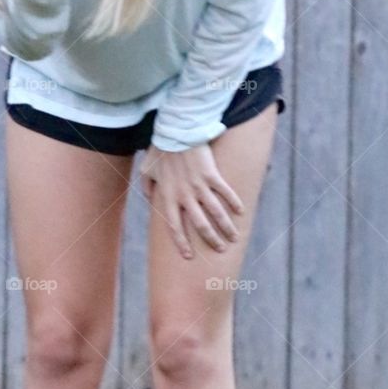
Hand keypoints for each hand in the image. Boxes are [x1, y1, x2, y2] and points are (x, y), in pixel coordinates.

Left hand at [140, 142, 244, 260]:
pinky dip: (234, 203)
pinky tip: (240, 212)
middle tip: (221, 249)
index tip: (189, 257)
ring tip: (234, 237)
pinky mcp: (211, 175)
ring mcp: (198, 186)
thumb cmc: (159, 150)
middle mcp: (184, 196)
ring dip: (226, 227)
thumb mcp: (146, 170)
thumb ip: (148, 187)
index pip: (174, 227)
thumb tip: (150, 198)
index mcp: (168, 197)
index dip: (182, 243)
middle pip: (200, 225)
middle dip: (211, 240)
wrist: (175, 131)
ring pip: (216, 213)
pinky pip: (225, 193)